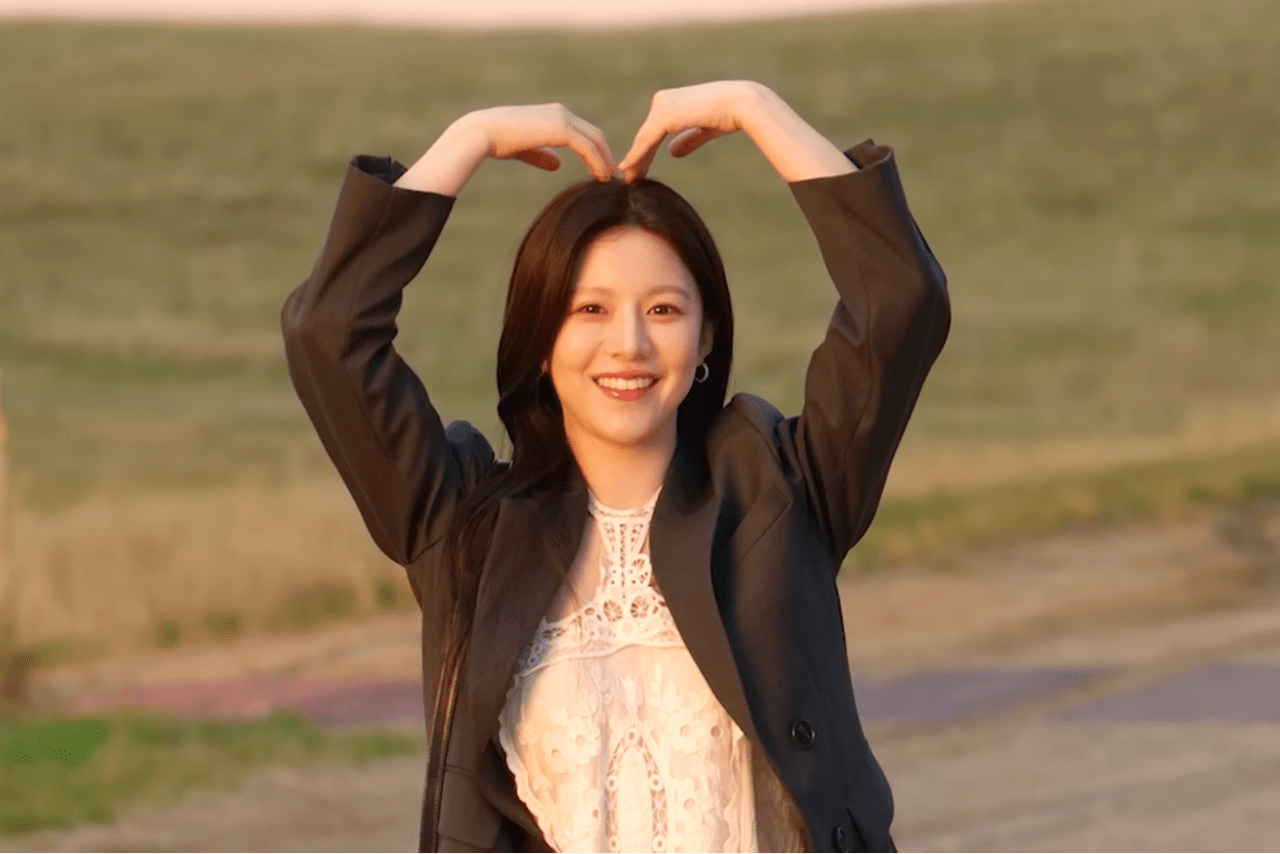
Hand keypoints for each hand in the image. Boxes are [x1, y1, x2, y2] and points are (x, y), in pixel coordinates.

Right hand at [465, 103, 616, 181]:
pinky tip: (601, 177)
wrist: (481, 133)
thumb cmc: (497, 141)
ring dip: (604, 161)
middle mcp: (561, 112)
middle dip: (605, 155)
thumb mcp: (525, 148)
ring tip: (608, 180)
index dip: (595, 150)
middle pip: (594, 134)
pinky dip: (598, 162)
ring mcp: (562, 119)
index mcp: (553, 114)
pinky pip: (587, 147)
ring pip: (595, 140)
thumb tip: (558, 164)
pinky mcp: (561, 130)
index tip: (601, 169)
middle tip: (611, 176)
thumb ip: (542, 153)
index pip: (583, 132)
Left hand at [616, 81, 767, 182]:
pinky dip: (636, 156)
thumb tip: (671, 152)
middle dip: (637, 158)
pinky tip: (627, 169)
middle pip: (645, 135)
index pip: (653, 130)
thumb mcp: (704, 128)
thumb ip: (688, 138)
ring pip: (644, 139)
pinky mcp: (665, 115)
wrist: (743, 104)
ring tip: (627, 180)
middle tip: (627, 179)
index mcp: (672, 101)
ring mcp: (662, 106)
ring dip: (635, 160)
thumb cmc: (730, 114)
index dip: (644, 151)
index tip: (637, 170)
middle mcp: (662, 100)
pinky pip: (647, 140)